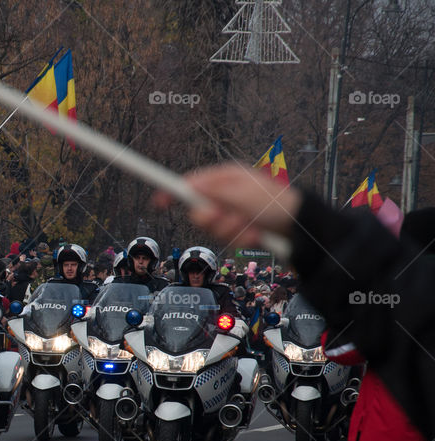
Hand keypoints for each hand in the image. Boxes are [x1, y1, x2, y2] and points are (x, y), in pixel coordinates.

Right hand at [153, 163, 301, 244]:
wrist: (304, 227)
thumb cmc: (279, 203)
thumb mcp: (245, 193)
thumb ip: (215, 192)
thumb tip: (190, 187)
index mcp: (227, 178)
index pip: (191, 183)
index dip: (173, 191)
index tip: (158, 201)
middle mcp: (228, 196)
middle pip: (199, 212)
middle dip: (214, 220)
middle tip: (230, 218)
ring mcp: (234, 214)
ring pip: (214, 229)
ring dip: (233, 231)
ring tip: (252, 227)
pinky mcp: (240, 231)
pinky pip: (228, 240)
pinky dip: (242, 240)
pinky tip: (256, 235)